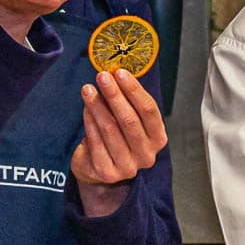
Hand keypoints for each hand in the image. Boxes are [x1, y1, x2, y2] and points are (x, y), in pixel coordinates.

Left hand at [71, 69, 167, 217]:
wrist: (100, 168)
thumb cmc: (118, 137)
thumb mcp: (129, 119)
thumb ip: (127, 101)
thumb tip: (114, 73)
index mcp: (158, 139)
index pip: (149, 111)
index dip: (134, 90)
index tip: (120, 73)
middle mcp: (147, 155)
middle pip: (130, 120)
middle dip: (114, 95)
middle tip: (102, 77)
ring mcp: (128, 166)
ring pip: (110, 129)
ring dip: (97, 106)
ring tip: (88, 89)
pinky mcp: (107, 172)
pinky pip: (96, 141)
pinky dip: (89, 121)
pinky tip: (85, 108)